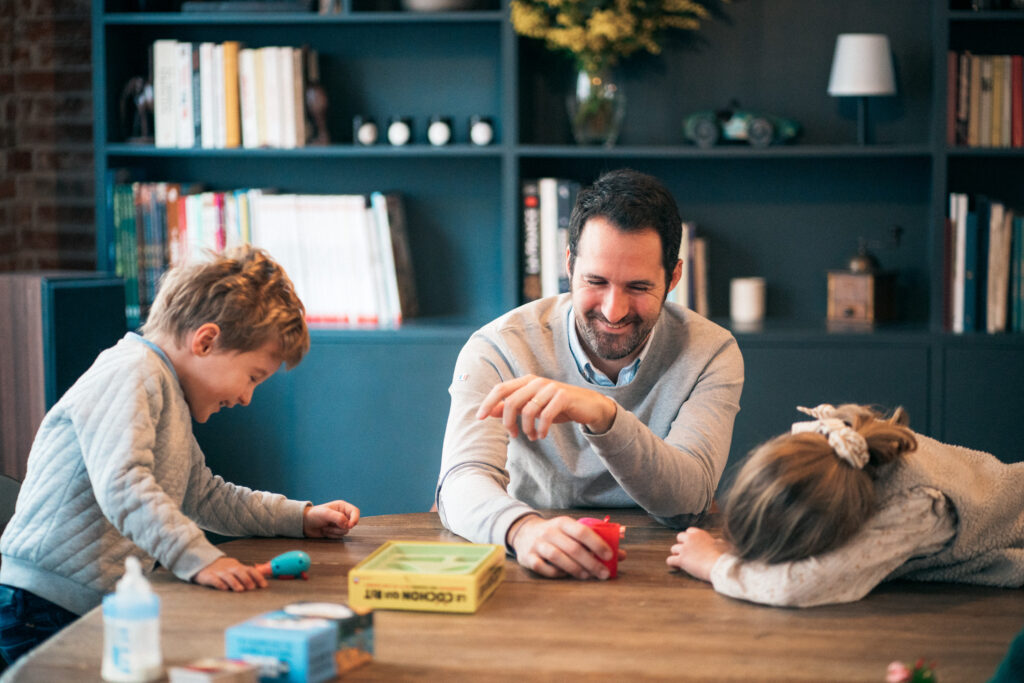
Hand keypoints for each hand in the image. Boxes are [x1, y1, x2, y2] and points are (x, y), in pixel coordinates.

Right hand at [194, 556, 267, 591]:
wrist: (202, 562)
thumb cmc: (223, 569)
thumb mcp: (235, 568)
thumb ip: (247, 574)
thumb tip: (263, 581)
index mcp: (237, 566)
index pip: (250, 569)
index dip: (258, 577)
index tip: (264, 585)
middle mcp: (229, 568)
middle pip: (239, 571)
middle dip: (246, 579)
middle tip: (252, 587)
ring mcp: (218, 572)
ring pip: (227, 576)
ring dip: (234, 582)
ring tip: (240, 589)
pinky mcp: (208, 576)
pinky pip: (214, 579)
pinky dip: (219, 583)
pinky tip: (224, 588)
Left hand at [303, 500, 359, 538]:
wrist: (305, 524)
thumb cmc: (314, 515)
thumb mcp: (326, 513)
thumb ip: (337, 517)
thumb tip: (347, 524)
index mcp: (342, 507)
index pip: (355, 511)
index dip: (355, 518)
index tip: (350, 525)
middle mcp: (343, 515)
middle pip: (351, 523)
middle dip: (340, 526)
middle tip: (330, 525)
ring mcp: (339, 524)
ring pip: (345, 531)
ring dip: (334, 531)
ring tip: (325, 526)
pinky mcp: (336, 532)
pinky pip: (339, 536)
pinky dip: (332, 535)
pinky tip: (325, 531)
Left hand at [475, 374, 616, 439]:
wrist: (587, 405)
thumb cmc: (557, 407)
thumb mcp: (532, 408)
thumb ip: (513, 408)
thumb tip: (491, 411)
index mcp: (526, 381)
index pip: (500, 389)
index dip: (488, 403)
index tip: (480, 418)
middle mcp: (536, 381)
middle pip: (511, 402)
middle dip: (509, 423)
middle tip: (514, 435)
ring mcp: (550, 387)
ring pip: (527, 410)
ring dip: (527, 428)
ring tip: (531, 437)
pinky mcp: (563, 396)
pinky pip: (545, 415)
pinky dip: (540, 429)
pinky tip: (541, 435)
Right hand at [508, 515, 625, 579]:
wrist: (523, 532)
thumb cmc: (556, 534)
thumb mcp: (572, 531)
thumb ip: (596, 541)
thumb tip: (622, 555)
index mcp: (563, 523)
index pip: (582, 531)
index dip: (597, 544)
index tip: (610, 556)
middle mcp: (549, 532)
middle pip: (573, 548)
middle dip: (591, 562)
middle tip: (604, 574)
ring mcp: (537, 545)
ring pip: (558, 558)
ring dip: (575, 569)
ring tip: (588, 576)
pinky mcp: (528, 558)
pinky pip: (544, 568)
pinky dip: (558, 574)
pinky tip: (567, 576)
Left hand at [665, 527, 729, 582]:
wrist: (719, 566)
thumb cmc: (723, 556)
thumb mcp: (721, 544)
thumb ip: (716, 541)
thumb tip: (718, 541)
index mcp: (699, 533)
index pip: (689, 531)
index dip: (690, 538)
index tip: (693, 545)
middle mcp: (690, 539)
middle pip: (679, 537)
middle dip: (681, 544)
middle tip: (686, 552)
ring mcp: (684, 549)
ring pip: (673, 549)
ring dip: (677, 554)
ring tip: (682, 561)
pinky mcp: (681, 560)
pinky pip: (670, 560)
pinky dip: (672, 564)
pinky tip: (677, 567)